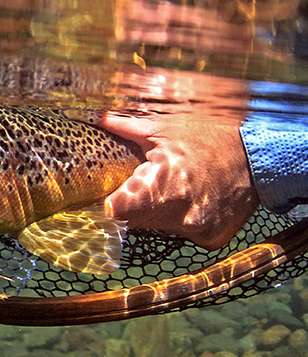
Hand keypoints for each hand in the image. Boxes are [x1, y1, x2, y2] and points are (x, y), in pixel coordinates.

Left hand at [97, 113, 258, 249]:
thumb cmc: (211, 136)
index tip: (107, 192)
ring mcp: (198, 231)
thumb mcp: (165, 127)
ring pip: (156, 228)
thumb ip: (125, 127)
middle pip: (133, 221)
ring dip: (155, 211)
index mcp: (164, 186)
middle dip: (131, 203)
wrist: (262, 154)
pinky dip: (180, 218)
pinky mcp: (212, 239)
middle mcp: (181, 216)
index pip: (114, 212)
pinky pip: (181, 233)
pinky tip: (192, 198)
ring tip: (172, 186)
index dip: (106, 201)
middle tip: (142, 182)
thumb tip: (95, 118)